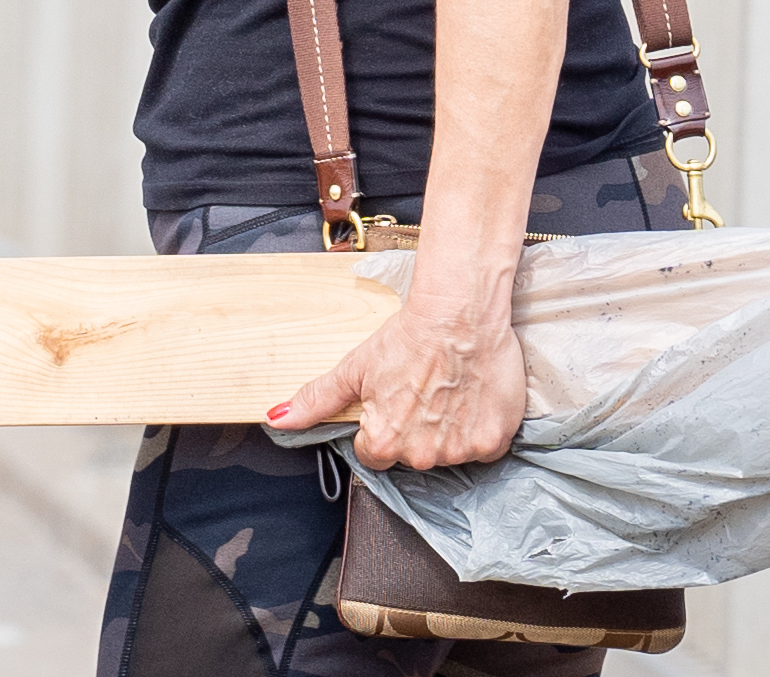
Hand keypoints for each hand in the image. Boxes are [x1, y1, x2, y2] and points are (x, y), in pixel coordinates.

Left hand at [269, 298, 527, 470]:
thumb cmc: (406, 337)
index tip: (392, 404)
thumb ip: (317, 401)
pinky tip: (470, 398)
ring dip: (446, 431)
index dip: (379, 428)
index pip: (373, 455)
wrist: (460, 314)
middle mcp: (422, 455)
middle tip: (421, 393)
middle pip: (411, 456)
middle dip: (413, 431)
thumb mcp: (354, 368)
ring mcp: (460, 451)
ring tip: (447, 392)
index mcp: (384, 441)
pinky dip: (478, 429)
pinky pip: (482, 448)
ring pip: (447, 454)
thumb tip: (276, 419)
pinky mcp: (494, 441)